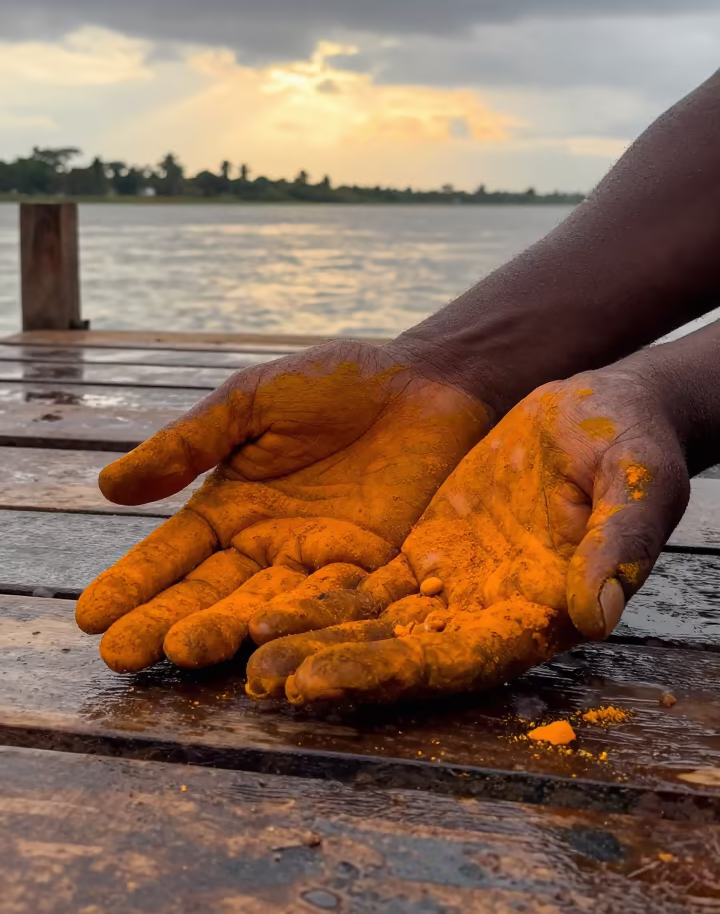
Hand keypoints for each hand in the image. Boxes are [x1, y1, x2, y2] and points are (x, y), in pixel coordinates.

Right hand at [75, 341, 488, 671]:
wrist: (423, 380)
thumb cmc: (333, 381)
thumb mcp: (250, 402)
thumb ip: (189, 444)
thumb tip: (106, 485)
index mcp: (230, 505)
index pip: (172, 553)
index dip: (134, 583)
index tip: (89, 617)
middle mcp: (265, 544)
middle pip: (207, 592)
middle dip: (162, 622)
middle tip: (118, 656)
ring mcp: (316, 560)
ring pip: (261, 605)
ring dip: (220, 631)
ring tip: (178, 653)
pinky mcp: (370, 567)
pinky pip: (332, 600)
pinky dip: (301, 623)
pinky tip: (269, 646)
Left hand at [245, 363, 690, 704]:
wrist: (601, 408)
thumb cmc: (632, 445)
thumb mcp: (636, 484)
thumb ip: (618, 544)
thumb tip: (595, 612)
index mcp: (537, 613)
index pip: (458, 659)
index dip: (391, 674)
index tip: (322, 682)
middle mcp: (485, 615)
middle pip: (399, 655)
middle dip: (331, 669)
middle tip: (261, 681)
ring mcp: (449, 586)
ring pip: (369, 622)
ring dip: (310, 640)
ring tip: (243, 654)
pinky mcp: (424, 553)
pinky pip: (363, 581)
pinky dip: (316, 594)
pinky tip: (263, 602)